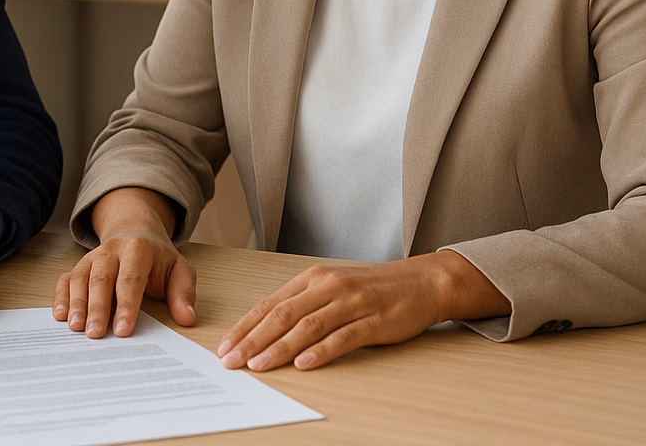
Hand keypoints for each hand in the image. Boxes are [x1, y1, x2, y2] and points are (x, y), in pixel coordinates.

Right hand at [54, 187, 195, 337]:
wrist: (135, 231)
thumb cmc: (157, 258)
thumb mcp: (179, 270)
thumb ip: (183, 293)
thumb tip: (187, 318)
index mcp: (138, 250)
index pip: (131, 279)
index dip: (127, 305)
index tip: (123, 330)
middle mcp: (111, 251)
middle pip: (101, 279)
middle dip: (97, 308)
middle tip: (94, 334)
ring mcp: (92, 257)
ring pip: (80, 278)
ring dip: (77, 304)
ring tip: (75, 328)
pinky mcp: (79, 265)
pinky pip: (66, 278)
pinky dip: (61, 296)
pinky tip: (60, 315)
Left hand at [217, 250, 508, 371]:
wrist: (420, 282)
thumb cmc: (371, 289)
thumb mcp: (331, 289)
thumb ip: (302, 306)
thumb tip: (264, 332)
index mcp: (312, 279)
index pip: (270, 304)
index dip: (245, 327)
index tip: (225, 347)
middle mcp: (328, 287)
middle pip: (283, 314)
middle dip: (253, 339)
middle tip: (233, 360)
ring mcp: (351, 303)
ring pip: (308, 326)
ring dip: (280, 348)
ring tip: (259, 365)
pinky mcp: (374, 320)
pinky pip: (343, 337)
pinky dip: (321, 351)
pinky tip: (304, 363)